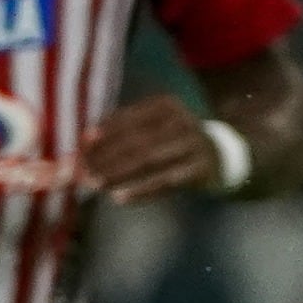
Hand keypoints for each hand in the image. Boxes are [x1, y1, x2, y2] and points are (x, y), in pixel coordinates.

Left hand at [81, 93, 223, 203]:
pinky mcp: (200, 170)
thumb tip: (85, 141)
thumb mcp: (156, 125)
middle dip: (105, 157)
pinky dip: (141, 191)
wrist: (222, 155)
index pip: (128, 119)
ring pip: (148, 161)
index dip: (102, 134)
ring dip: (118, 174)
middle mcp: (182, 121)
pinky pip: (165, 182)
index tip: (79, 148)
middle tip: (82, 172)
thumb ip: (125, 130)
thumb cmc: (175, 140)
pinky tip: (120, 197)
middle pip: (136, 141)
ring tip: (95, 184)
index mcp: (166, 105)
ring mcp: (193, 145)